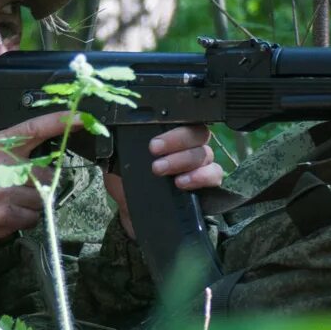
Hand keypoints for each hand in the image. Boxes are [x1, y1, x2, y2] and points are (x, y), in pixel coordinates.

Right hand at [0, 112, 74, 245]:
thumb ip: (8, 151)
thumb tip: (41, 158)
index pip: (34, 129)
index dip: (60, 122)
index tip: (82, 118)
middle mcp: (2, 165)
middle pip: (45, 174)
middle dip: (37, 184)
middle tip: (17, 189)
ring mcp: (4, 192)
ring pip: (41, 198)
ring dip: (31, 204)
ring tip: (8, 203)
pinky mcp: (5, 216)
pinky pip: (32, 218)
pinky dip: (23, 219)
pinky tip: (5, 215)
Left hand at [103, 125, 224, 237]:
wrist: (131, 210)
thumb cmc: (127, 180)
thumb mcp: (118, 161)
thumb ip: (120, 145)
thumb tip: (115, 135)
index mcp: (170, 134)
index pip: (183, 119)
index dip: (171, 129)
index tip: (152, 144)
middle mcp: (189, 145)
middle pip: (197, 133)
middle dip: (176, 141)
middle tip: (154, 152)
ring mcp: (201, 163)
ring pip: (204, 153)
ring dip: (183, 160)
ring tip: (161, 170)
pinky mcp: (208, 183)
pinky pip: (215, 174)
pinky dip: (201, 176)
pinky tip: (182, 183)